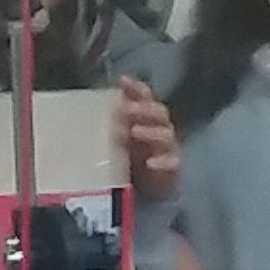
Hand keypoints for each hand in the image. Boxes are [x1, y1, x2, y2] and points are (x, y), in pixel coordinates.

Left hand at [113, 78, 182, 203]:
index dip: (136, 88)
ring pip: (166, 135)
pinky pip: (172, 163)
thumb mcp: (115, 137)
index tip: (123, 81)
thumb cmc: (128, 157)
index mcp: (146, 118)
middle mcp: (160, 128)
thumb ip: (110, 120)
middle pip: (159, 112)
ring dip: (149, 132)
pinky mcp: (172, 168)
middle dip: (142, 109)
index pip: (145, 97)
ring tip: (133, 132)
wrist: (146, 189)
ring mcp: (168, 148)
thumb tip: (97, 103)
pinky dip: (162, 162)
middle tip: (124, 109)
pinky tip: (150, 163)